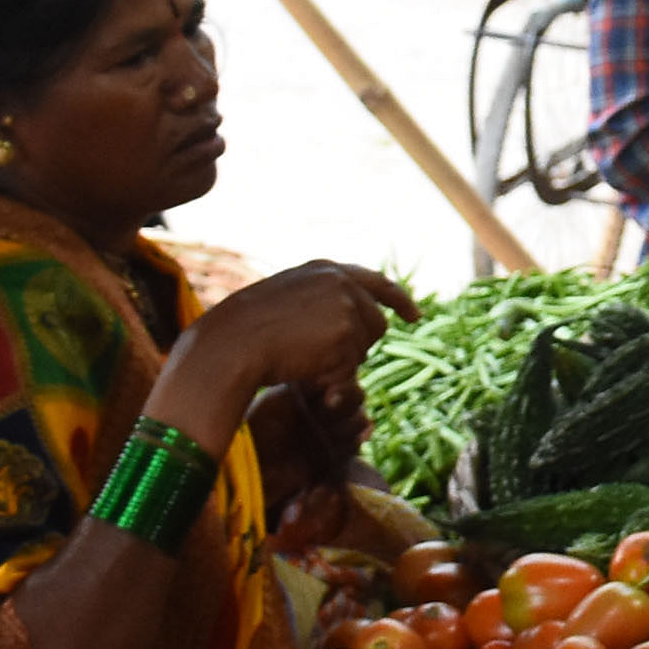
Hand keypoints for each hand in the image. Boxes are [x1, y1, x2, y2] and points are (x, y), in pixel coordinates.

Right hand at [162, 261, 415, 444]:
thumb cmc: (248, 331)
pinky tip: (304, 369)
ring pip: (364, 350)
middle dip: (357, 347)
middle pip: (377, 325)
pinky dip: (332, 378)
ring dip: (340, 363)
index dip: (399, 300)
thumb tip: (356, 328)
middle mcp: (342, 282)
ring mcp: (347, 306)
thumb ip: (322, 305)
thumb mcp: (286, 302)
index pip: (376, 282)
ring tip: (302, 358)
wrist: (233, 343)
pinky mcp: (347, 334)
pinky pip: (351, 370)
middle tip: (320, 357)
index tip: (415, 316)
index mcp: (326, 270)